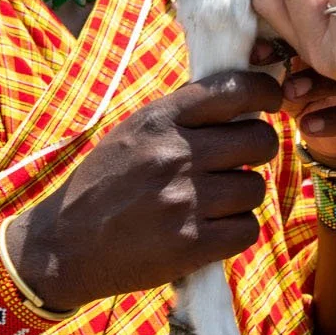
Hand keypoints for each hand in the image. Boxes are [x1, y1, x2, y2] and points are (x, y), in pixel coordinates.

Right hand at [7, 71, 283, 309]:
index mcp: (160, 119)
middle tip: (241, 161)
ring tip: (215, 202)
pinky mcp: (190, 244)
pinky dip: (236, 231)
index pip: (236, 90)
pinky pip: (247, 229)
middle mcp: (174, 155)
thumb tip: (243, 98)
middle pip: (260, 141)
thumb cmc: (104, 183)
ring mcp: (184, 200)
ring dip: (243, 196)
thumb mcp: (134, 131)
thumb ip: (182, 115)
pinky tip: (213, 229)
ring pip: (255, 188)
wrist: (63, 244)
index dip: (265, 92)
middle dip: (258, 151)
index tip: (272, 102)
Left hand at [255, 36, 335, 170]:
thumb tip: (249, 53)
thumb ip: (275, 65)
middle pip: (332, 44)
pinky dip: (334, 120)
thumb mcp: (288, 80)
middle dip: (302, 57)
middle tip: (278, 72)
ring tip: (290, 94)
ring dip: (317, 85)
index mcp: (327, 40)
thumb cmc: (308, 98)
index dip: (281, 38)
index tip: (256, 55)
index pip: (309, 28)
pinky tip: (308, 126)